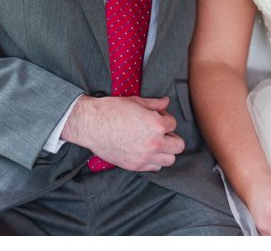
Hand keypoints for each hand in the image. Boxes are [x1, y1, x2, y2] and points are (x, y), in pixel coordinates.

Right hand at [61, 95, 184, 170]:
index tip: (156, 116)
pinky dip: (154, 161)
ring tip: (154, 143)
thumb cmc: (111, 110)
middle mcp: (154, 143)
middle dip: (171, 136)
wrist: (91, 124)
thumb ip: (154, 104)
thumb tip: (166, 102)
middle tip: (160, 131)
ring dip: (165, 151)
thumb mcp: (135, 101)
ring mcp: (145, 157)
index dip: (165, 117)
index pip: (173, 124)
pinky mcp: (136, 166)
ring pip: (170, 160)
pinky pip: (155, 168)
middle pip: (178, 145)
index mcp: (156, 125)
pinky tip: (145, 151)